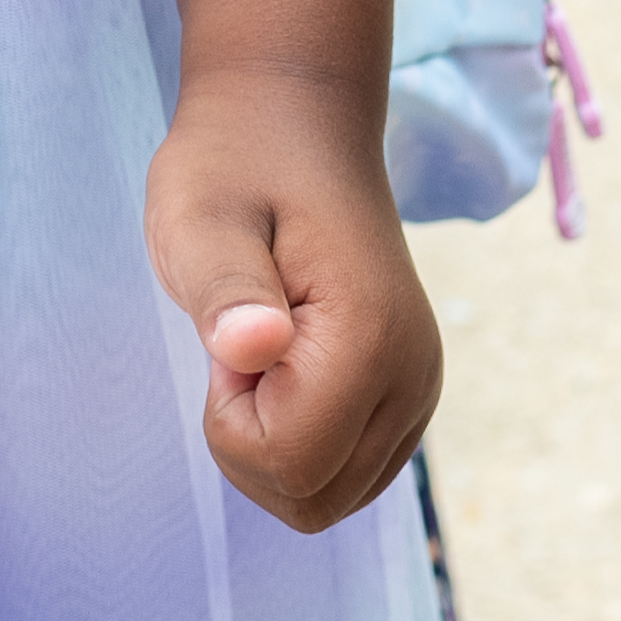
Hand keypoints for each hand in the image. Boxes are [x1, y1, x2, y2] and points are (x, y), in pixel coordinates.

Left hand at [146, 67, 439, 533]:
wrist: (294, 120)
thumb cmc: (235, 165)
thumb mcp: (201, 216)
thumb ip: (226, 291)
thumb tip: (254, 348)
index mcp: (370, 339)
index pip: (287, 462)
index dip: (228, 415)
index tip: (231, 335)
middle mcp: (414, 377)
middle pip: (310, 500)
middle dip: (248, 442)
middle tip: (240, 346)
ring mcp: (418, 392)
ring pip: (328, 500)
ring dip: (271, 445)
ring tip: (263, 351)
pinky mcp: (408, 398)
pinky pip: (345, 475)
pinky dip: (298, 444)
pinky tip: (285, 370)